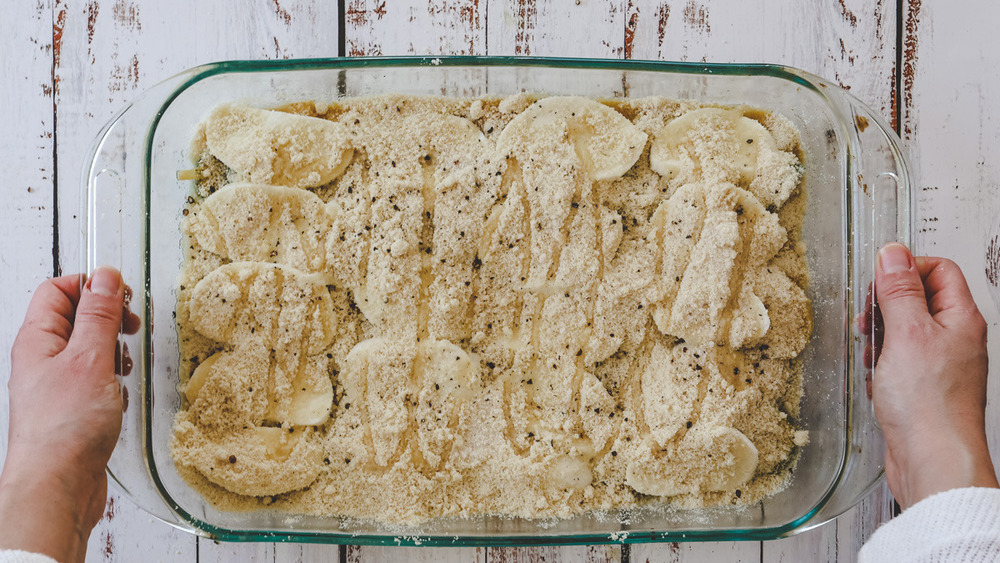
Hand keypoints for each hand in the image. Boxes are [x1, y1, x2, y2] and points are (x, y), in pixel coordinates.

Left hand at [0, 268, 138, 562]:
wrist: (56, 485)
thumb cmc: (65, 427)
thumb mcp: (90, 358)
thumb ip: (99, 316)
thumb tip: (105, 278)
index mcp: (37, 339)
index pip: (56, 290)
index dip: (90, 285)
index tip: (121, 295)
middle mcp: (42, 359)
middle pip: (74, 318)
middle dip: (107, 319)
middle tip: (129, 328)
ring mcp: (55, 385)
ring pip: (88, 350)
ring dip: (113, 353)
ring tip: (123, 367)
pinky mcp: (71, 408)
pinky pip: (95, 380)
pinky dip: (113, 382)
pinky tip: (119, 395)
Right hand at [864, 243, 997, 509]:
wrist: (934, 461)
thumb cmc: (930, 405)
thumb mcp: (906, 334)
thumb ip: (899, 291)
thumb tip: (893, 253)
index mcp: (962, 318)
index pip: (939, 269)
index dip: (907, 269)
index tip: (878, 283)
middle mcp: (957, 338)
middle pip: (920, 298)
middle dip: (887, 305)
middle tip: (870, 320)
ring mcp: (942, 364)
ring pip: (906, 331)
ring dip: (881, 336)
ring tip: (871, 352)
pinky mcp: (926, 387)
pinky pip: (900, 361)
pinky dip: (882, 363)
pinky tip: (874, 376)